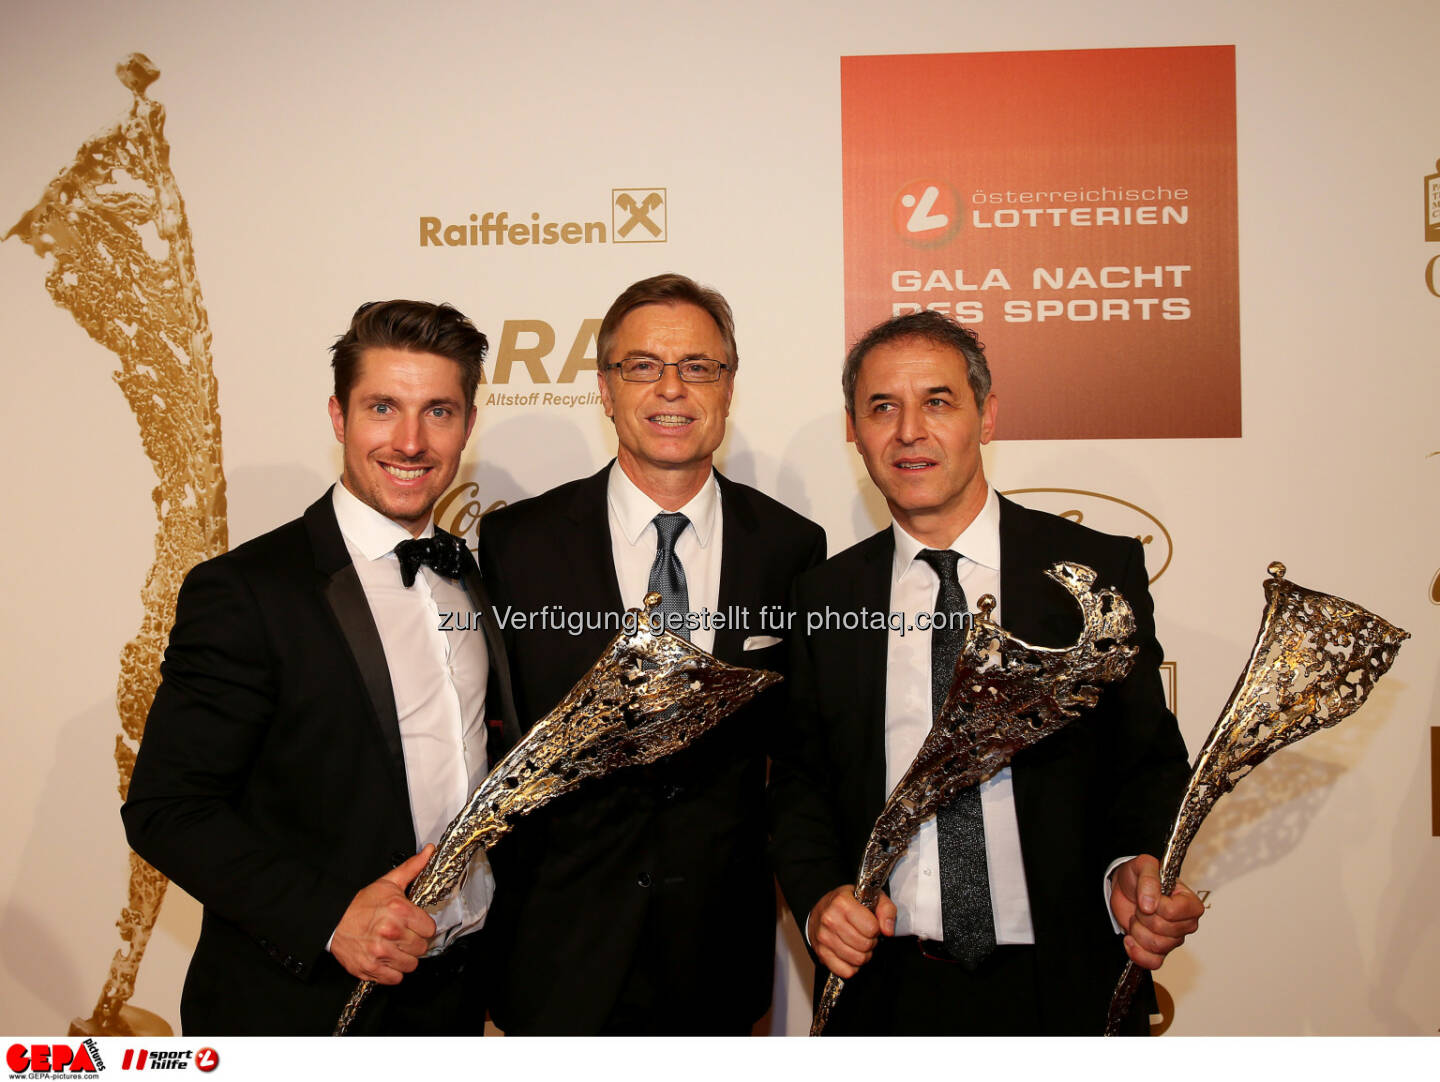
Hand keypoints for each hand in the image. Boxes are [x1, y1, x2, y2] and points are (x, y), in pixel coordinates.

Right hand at [329, 845, 437, 983]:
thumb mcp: (388, 882)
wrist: (332, 920)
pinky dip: (393, 971)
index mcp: (399, 910)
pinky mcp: (370, 968)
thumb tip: (430, 851)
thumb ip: (412, 868)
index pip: (430, 929)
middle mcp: (391, 932)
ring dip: (405, 958)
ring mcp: (380, 952)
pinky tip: (386, 959)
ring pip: (411, 964)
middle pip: (421, 947)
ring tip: (395, 947)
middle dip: (414, 942)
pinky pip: (395, 978)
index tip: (415, 925)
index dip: (423, 927)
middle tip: (403, 936)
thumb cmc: (361, 903)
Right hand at [807, 885, 895, 978]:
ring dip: (862, 954)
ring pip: (857, 959)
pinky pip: (846, 971)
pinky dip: (852, 966)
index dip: (876, 928)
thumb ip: (886, 910)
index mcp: (842, 903)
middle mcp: (830, 919)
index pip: (871, 928)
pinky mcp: (821, 953)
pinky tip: (850, 952)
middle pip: (865, 945)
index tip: (870, 924)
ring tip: (858, 942)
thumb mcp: (871, 897)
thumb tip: (888, 931)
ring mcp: (823, 937)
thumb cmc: (848, 903)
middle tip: (865, 934)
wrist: (822, 909)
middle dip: (870, 942)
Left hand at [1109, 854, 1202, 969]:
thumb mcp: (1143, 866)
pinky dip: (1137, 953)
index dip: (1157, 906)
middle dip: (1143, 917)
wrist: (1124, 887)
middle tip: (1140, 906)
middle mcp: (1186, 923)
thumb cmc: (1139, 875)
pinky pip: (1153, 962)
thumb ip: (1149, 880)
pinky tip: (1129, 939)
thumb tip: (1150, 905)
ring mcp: (1174, 939)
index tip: (1148, 898)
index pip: (1174, 912)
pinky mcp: (1159, 951)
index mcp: (1189, 902)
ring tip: (1137, 918)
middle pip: (1164, 931)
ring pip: (1157, 946)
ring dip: (1138, 931)